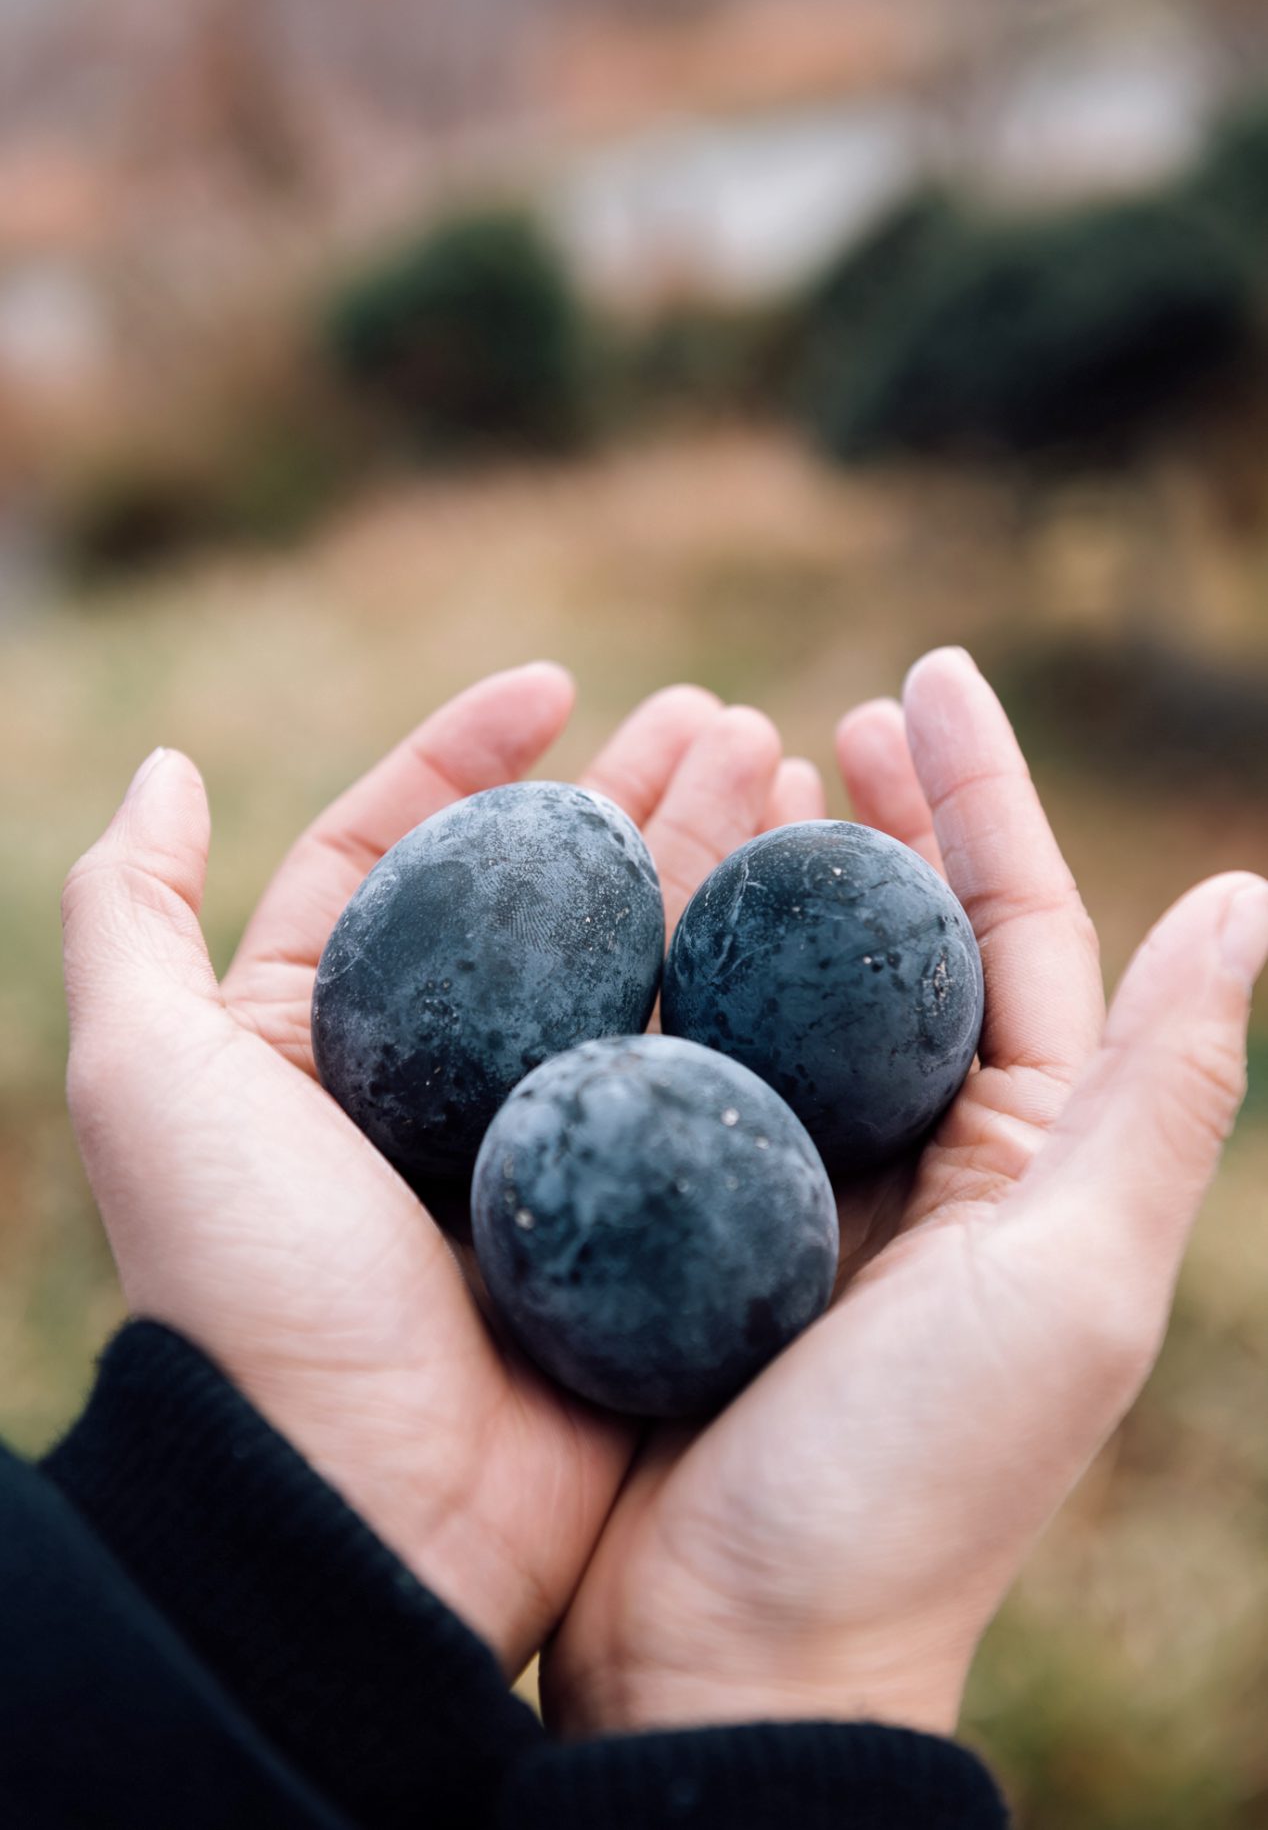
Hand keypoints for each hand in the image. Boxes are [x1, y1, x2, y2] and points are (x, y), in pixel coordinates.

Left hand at [61, 662, 816, 1671]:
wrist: (365, 1510)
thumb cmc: (249, 1285)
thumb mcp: (146, 1081)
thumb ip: (129, 915)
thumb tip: (166, 765)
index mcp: (325, 1032)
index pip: (405, 848)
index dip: (473, 754)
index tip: (556, 686)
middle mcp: (444, 1078)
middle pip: (549, 898)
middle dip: (628, 794)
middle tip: (717, 716)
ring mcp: (552, 1145)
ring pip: (644, 968)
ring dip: (711, 864)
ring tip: (785, 764)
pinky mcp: (639, 1213)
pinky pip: (709, 1073)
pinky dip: (760, 993)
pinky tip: (820, 917)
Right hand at [545, 648, 1267, 1738]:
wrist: (741, 1654)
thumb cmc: (913, 1480)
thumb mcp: (1073, 1277)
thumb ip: (1164, 1092)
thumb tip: (1251, 896)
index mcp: (1026, 1155)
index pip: (1012, 929)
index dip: (977, 794)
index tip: (920, 674)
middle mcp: (924, 1159)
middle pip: (903, 943)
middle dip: (879, 820)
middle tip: (827, 713)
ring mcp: (803, 1188)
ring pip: (791, 992)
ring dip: (769, 877)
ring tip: (726, 771)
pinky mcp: (696, 1225)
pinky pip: (688, 1064)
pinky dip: (672, 976)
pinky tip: (628, 912)